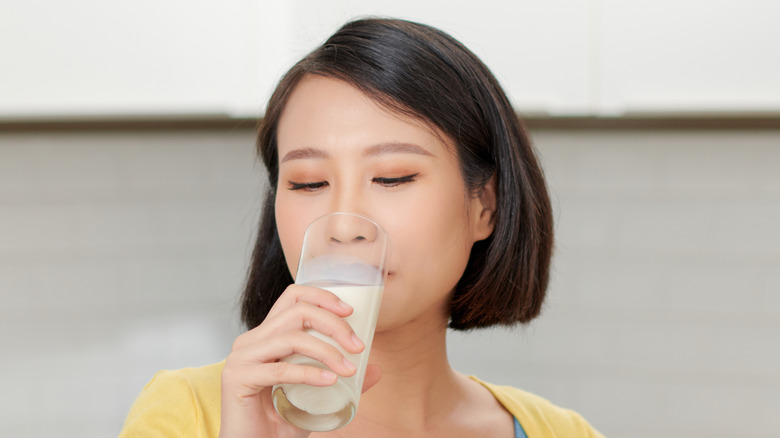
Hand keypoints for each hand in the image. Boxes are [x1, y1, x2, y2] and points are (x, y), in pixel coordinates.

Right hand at [219, 284, 381, 437]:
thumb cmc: (278, 423)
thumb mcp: (316, 397)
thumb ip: (340, 379)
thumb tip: (375, 369)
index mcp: (266, 337)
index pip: (292, 298)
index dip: (322, 297)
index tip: (349, 312)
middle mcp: (251, 341)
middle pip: (296, 312)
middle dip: (333, 325)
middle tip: (357, 346)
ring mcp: (241, 359)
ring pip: (290, 337)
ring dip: (326, 351)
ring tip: (347, 368)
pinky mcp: (236, 379)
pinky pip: (279, 370)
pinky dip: (309, 373)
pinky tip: (329, 380)